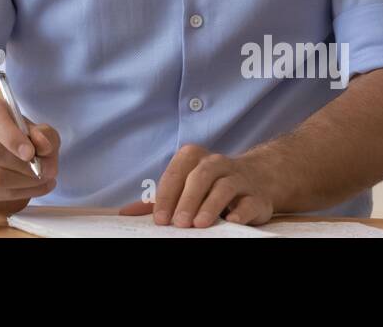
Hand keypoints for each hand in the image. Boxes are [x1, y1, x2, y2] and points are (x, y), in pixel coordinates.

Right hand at [0, 95, 58, 215]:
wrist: (2, 161)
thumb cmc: (22, 140)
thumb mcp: (39, 131)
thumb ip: (45, 135)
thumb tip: (43, 147)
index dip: (12, 137)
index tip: (30, 153)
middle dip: (24, 165)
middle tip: (46, 170)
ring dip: (25, 182)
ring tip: (43, 179)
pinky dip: (20, 193)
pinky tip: (34, 187)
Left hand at [119, 145, 275, 226]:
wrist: (254, 181)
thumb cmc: (209, 185)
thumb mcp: (183, 187)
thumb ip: (158, 199)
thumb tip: (126, 213)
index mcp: (194, 158)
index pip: (176, 173)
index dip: (166, 195)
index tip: (160, 219)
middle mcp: (216, 163)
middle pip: (201, 176)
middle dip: (187, 200)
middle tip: (179, 223)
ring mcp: (238, 178)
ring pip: (224, 186)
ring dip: (210, 205)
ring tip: (200, 224)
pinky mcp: (256, 196)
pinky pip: (249, 201)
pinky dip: (241, 211)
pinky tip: (231, 220)